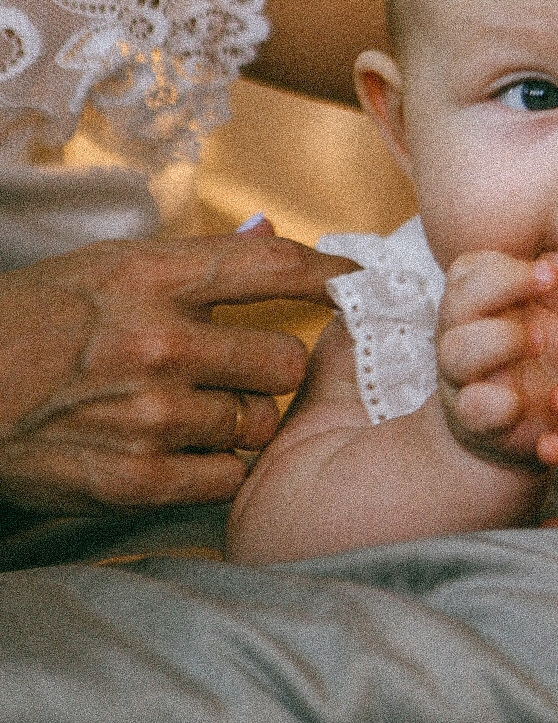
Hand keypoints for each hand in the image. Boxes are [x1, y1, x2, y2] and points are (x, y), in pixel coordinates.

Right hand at [0, 231, 350, 513]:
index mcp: (151, 277)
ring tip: (194, 412)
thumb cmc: (24, 325)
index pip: (274, 267)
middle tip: (239, 372)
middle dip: (270, 369)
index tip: (358, 282)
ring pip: (258, 424)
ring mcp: (151, 416)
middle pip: (284, 361)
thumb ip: (190, 265)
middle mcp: (160, 343)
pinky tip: (180, 451)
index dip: (331, 273)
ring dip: (240, 421)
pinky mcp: (137, 480)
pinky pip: (226, 477)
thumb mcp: (102, 268)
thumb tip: (270, 241)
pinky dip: (214, 467)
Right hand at [435, 251, 557, 464]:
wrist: (514, 434)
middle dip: (501, 284)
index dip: (504, 264)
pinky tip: (518, 400)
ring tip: (540, 340)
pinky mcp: (476, 423)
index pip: (469, 269)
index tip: (549, 270)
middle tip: (546, 282)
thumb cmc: (530, 367)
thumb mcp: (550, 319)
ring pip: (456, 351)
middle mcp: (460, 338)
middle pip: (456, 299)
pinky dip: (494, 403)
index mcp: (477, 308)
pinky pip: (472, 408)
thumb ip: (557, 282)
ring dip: (500, 338)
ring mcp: (463, 381)